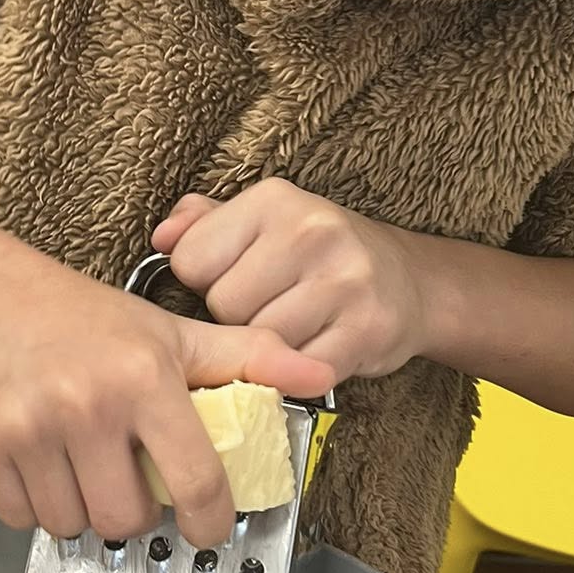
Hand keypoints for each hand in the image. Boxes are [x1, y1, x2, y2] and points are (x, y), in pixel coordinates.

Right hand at [0, 254, 333, 546]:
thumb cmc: (91, 322)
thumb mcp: (176, 334)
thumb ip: (252, 359)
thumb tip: (321, 377)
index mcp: (144, 379)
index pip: (196, 483)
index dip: (209, 522)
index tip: (205, 527)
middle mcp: (84, 404)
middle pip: (127, 520)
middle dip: (134, 512)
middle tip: (128, 479)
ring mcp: (27, 428)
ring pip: (71, 525)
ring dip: (82, 509)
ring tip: (83, 465)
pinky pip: (21, 518)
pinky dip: (35, 506)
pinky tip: (42, 462)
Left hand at [154, 178, 426, 380]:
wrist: (411, 284)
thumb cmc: (319, 256)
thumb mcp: (265, 222)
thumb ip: (206, 224)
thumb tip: (162, 237)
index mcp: (275, 199)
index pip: (191, 258)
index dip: (203, 281)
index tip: (237, 279)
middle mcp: (312, 231)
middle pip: (223, 304)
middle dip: (237, 317)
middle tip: (271, 307)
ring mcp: (344, 281)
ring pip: (258, 340)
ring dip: (267, 347)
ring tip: (293, 328)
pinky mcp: (366, 331)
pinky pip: (298, 371)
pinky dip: (298, 373)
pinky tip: (313, 351)